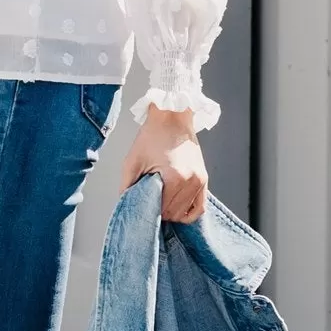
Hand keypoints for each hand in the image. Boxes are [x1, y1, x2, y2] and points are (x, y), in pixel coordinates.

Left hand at [121, 105, 207, 223]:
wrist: (171, 117)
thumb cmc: (152, 136)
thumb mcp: (132, 160)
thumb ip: (127, 186)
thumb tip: (126, 205)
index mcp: (174, 177)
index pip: (161, 210)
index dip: (149, 211)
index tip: (142, 206)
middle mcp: (191, 181)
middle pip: (173, 213)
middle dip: (159, 212)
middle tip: (149, 203)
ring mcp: (200, 180)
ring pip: (185, 213)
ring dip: (171, 213)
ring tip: (160, 203)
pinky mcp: (204, 178)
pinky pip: (200, 207)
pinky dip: (189, 213)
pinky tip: (178, 212)